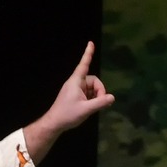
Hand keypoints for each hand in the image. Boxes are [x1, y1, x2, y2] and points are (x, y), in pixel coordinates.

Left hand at [25, 41, 115, 159]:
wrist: (54, 123)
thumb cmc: (67, 114)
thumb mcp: (86, 109)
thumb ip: (100, 103)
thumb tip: (112, 97)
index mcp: (76, 81)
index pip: (84, 64)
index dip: (88, 54)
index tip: (91, 43)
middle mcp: (75, 83)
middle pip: (93, 80)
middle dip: (99, 90)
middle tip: (101, 102)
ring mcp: (75, 90)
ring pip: (91, 88)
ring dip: (96, 96)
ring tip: (93, 107)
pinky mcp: (75, 96)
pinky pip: (88, 93)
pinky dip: (92, 99)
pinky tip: (90, 108)